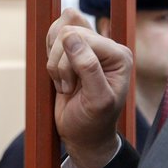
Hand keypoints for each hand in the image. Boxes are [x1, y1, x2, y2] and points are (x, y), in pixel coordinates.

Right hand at [46, 9, 132, 167]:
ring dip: (54, 61)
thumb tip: (70, 36)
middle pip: (69, 32)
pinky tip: (59, 76)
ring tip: (65, 83)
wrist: (82, 135)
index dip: (69, 61)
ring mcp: (88, 47)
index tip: (72, 87)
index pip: (83, 37)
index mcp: (118, 55)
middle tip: (68, 87)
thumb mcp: (97, 99)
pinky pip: (53, 37)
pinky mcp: (72, 51)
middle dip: (60, 62)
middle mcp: (106, 47)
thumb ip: (88, 67)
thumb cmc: (93, 122)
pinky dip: (49, 57)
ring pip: (58, 31)